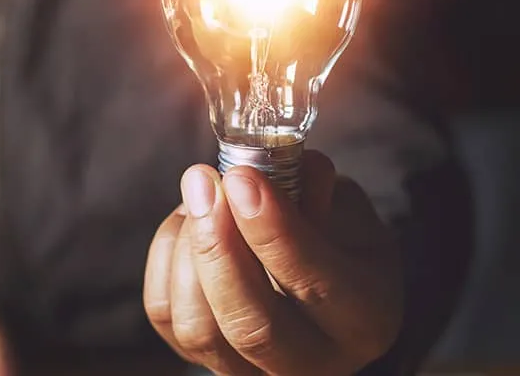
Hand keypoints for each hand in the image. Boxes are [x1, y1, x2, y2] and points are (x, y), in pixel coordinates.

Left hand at [143, 151, 402, 375]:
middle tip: (203, 182)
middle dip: (217, 246)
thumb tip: (254, 173)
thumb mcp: (348, 208)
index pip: (313, 285)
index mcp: (364, 319)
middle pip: (250, 325)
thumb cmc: (337, 236)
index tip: (242, 178)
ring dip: (188, 246)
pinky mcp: (201, 356)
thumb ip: (311, 187)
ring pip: (197, 325)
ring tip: (202, 192)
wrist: (321, 277)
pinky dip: (167, 255)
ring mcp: (249, 368)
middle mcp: (310, 362)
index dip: (272, 230)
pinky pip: (164, 311)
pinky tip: (187, 221)